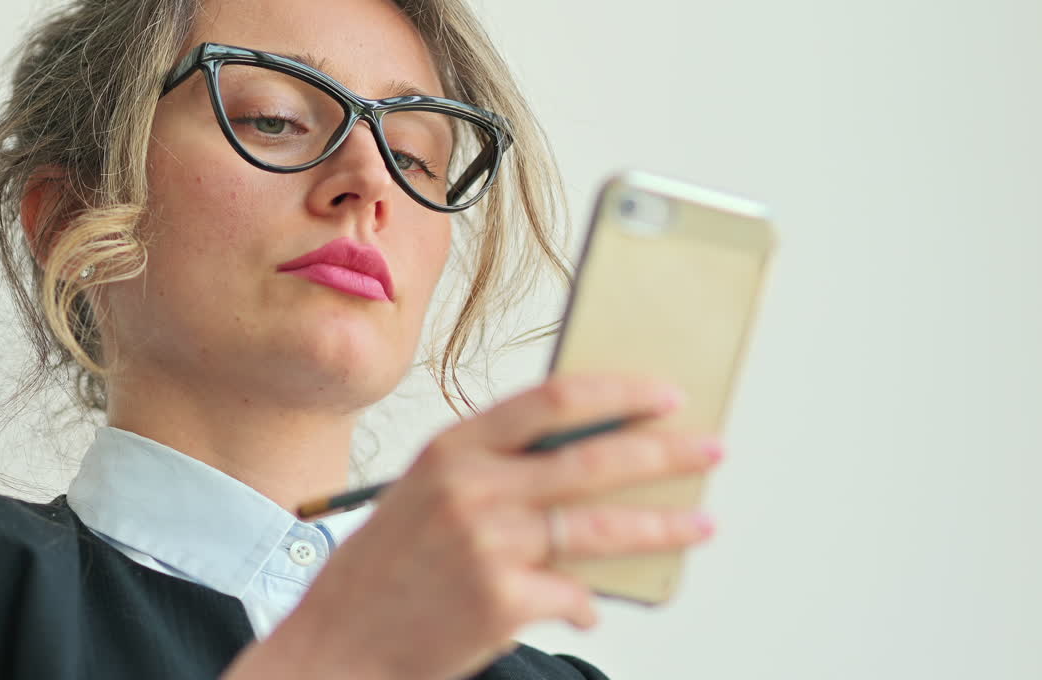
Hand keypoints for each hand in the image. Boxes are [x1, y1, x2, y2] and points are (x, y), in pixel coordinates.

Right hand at [223, 373, 721, 679]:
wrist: (332, 649)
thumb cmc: (381, 575)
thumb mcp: (424, 498)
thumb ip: (494, 474)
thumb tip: (587, 469)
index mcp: (450, 449)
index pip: (552, 398)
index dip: (617, 392)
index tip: (664, 394)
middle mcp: (469, 488)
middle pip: (592, 458)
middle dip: (664, 452)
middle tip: (710, 448)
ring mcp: (487, 544)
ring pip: (601, 528)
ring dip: (663, 526)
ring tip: (703, 524)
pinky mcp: (501, 601)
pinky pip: (573, 596)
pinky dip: (587, 605)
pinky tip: (591, 609)